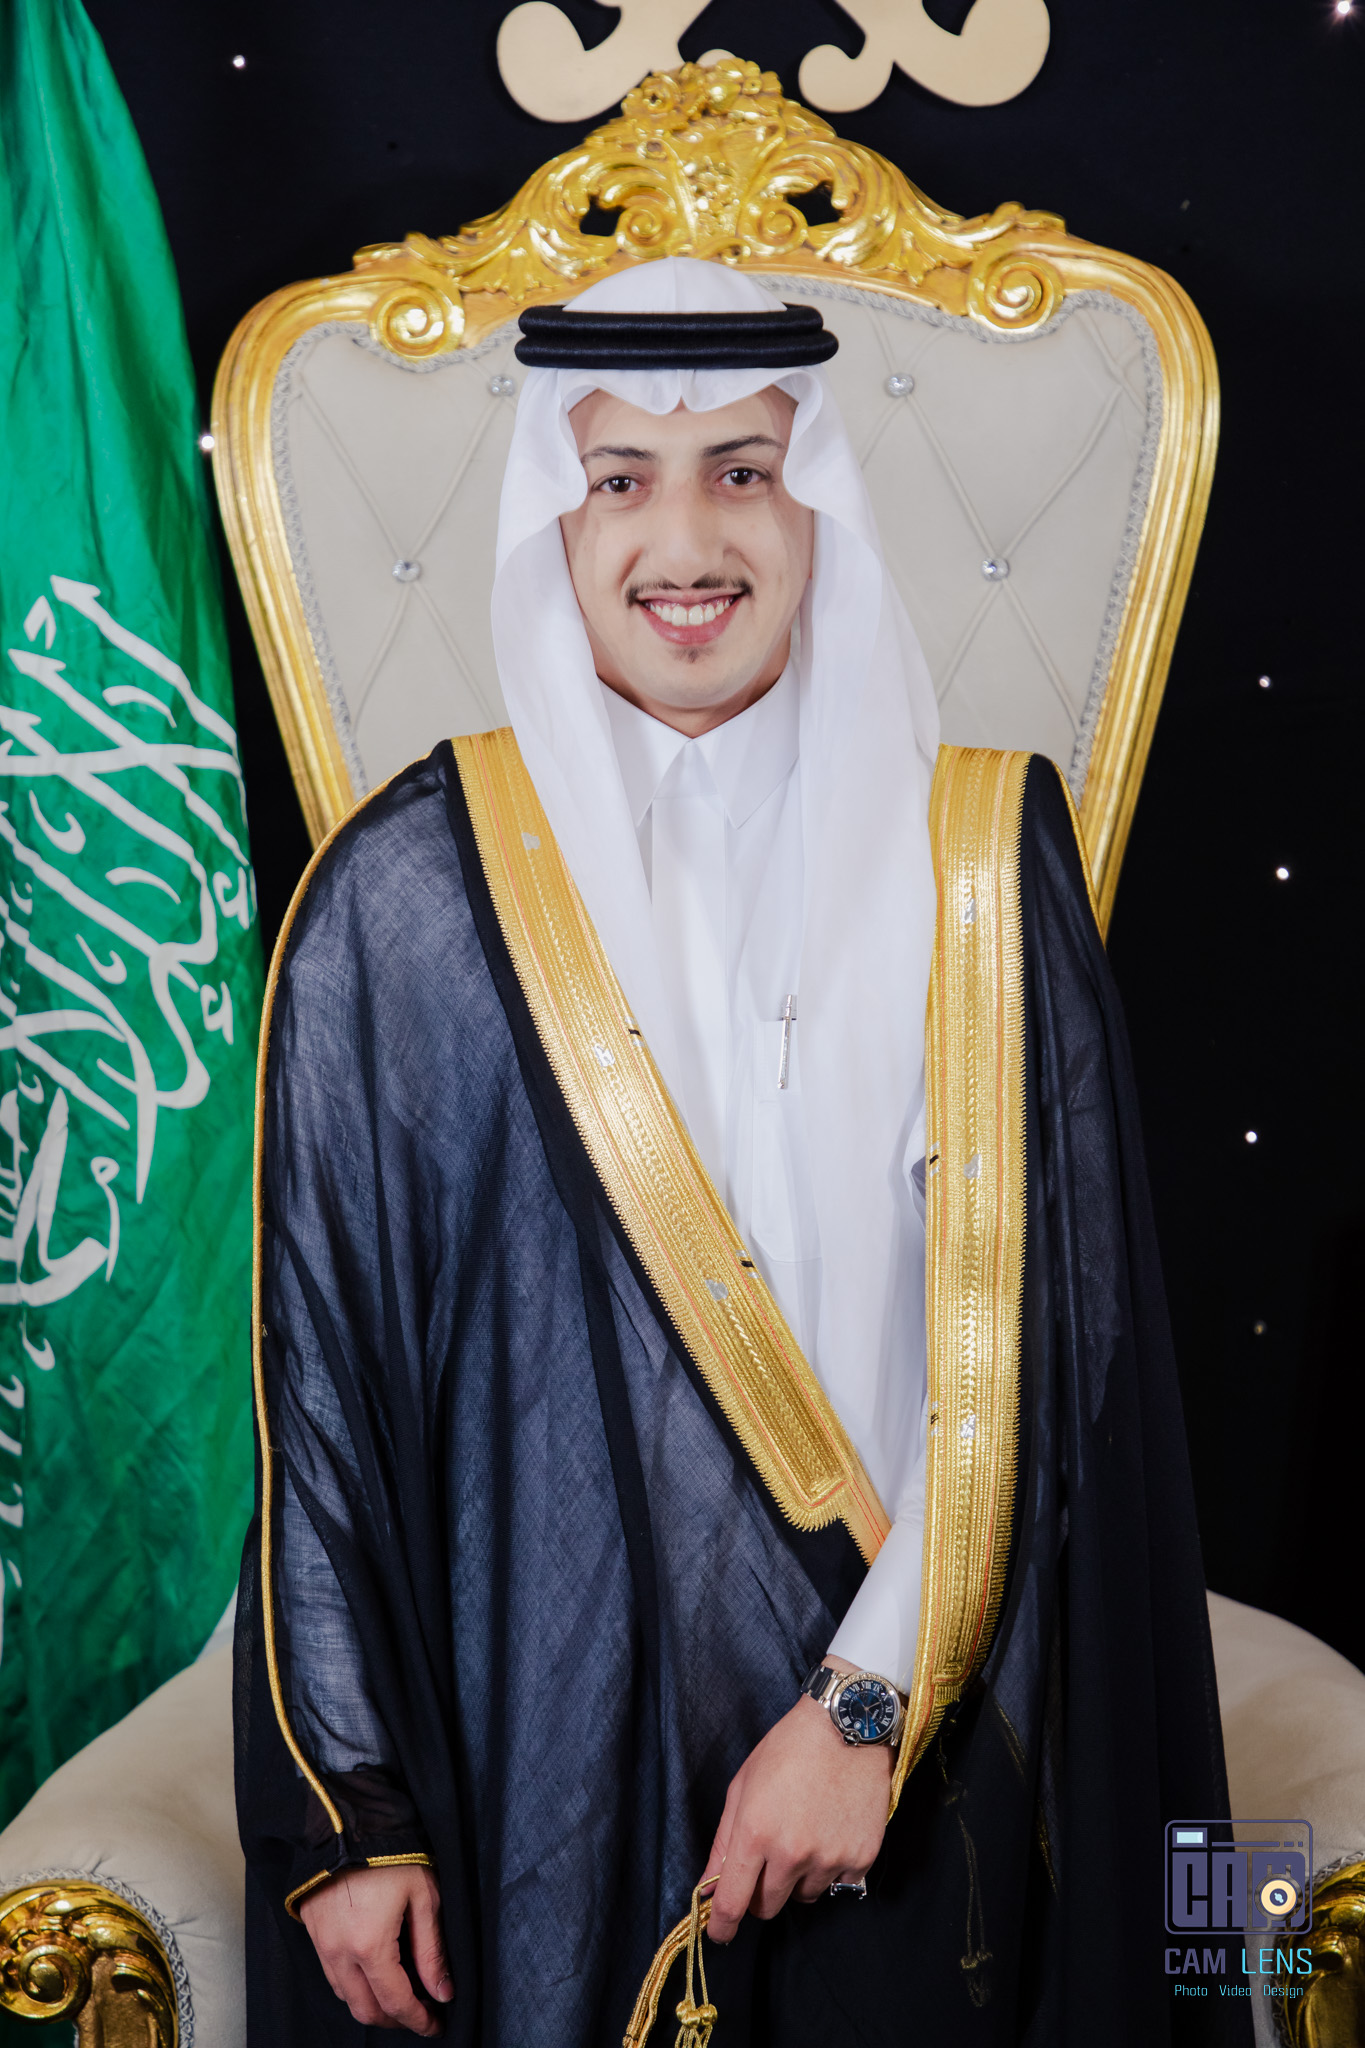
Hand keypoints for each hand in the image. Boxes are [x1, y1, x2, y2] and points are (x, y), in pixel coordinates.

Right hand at [300, 1862, 451, 2033]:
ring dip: (372, 2005)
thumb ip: (432, 1949)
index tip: (436, 2025)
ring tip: (398, 1996)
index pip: (396, 2002)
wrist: (344, 1821)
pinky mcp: (313, 1932)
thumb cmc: (389, 1852)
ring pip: (346, 1997)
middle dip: (395, 2020)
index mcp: (370, 1946)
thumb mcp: (423, 1896)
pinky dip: (353, 1986)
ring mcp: (322, 1945)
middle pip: (366, 2010)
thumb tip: (443, 1991)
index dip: (419, 2020)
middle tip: (419, 2014)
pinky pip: (331, 1975)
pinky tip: (371, 1975)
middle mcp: (340, 1953)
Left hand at [703, 1659, 891, 1943]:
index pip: (732, 1902)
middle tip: (767, 1860)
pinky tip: (831, 1832)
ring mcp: (829, 1858)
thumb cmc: (788, 1749)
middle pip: (767, 1907)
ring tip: (805, 1833)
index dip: (721, 1926)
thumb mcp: (743, 1785)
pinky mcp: (860, 1858)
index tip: (718, 1934)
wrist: (847, 1725)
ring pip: (803, 1896)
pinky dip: (830, 1868)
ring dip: (797, 1878)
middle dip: (760, 1893)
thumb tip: (707, 1888)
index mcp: (756, 1833)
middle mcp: (792, 1853)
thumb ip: (723, 1841)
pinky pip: (838, 1885)